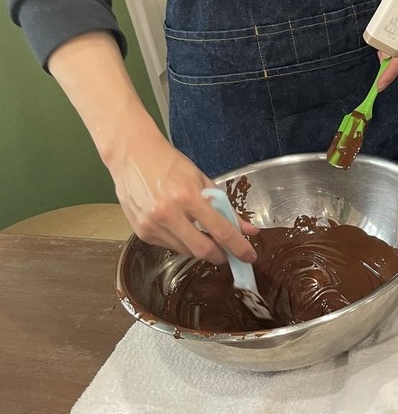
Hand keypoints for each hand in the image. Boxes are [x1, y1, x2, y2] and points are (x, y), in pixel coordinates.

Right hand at [106, 122, 257, 264]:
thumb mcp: (203, 181)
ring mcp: (152, 225)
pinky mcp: (141, 233)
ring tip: (205, 235)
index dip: (238, 247)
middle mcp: (168, 214)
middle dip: (220, 256)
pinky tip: (182, 228)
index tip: (250, 256)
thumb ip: (226, 208)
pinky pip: (170, 246)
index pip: (220, 230)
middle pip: (202, 249)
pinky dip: (183, 242)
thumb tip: (249, 230)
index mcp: (187, 197)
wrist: (132, 156)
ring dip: (201, 248)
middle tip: (229, 254)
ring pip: (186, 250)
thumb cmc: (171, 165)